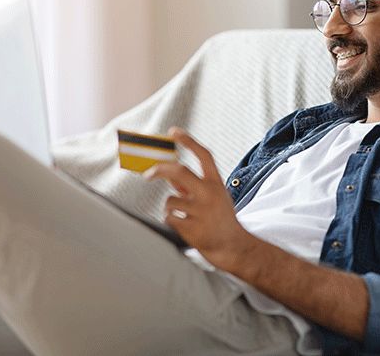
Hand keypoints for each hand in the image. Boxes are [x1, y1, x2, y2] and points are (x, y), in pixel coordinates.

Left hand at [143, 127, 253, 270]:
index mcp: (216, 183)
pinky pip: (169, 217)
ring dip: (171, 207)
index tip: (173, 132)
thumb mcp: (212, 197)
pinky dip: (172, 220)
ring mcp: (201, 211)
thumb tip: (168, 175)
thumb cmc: (220, 219)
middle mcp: (209, 194)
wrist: (233, 247)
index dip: (188, 141)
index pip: (203, 155)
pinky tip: (184, 226)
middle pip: (179, 171)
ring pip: (170, 200)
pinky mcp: (192, 227)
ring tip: (184, 216)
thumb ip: (191, 185)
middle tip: (147, 174)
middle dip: (159, 170)